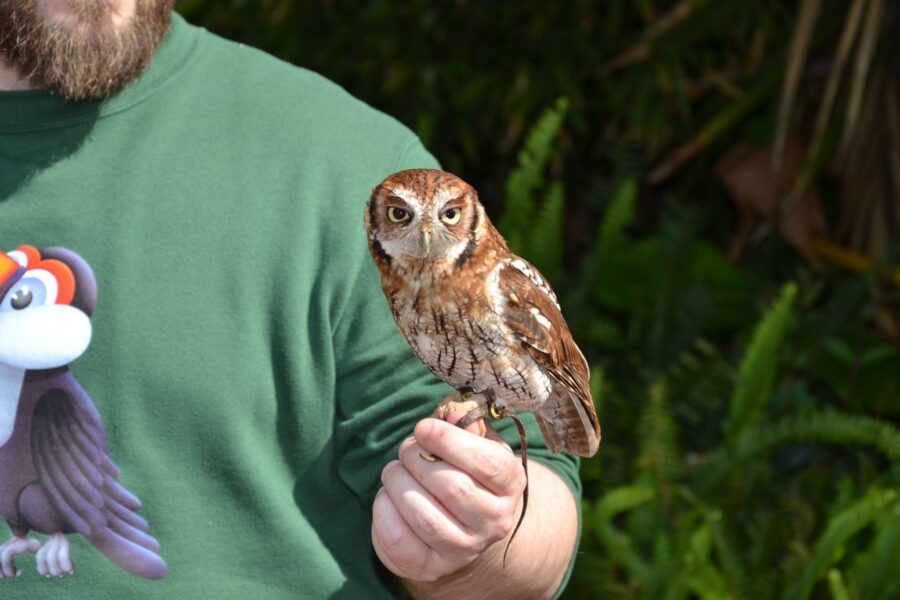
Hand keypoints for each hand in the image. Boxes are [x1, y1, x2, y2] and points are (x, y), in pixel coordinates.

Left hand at [371, 410, 526, 581]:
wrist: (467, 522)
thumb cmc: (468, 470)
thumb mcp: (477, 442)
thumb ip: (466, 423)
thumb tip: (451, 414)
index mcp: (511, 484)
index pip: (487, 463)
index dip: (448, 441)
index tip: (422, 427)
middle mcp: (494, 521)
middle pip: (451, 487)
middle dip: (416, 459)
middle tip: (406, 449)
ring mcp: (465, 549)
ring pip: (422, 514)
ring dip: (397, 483)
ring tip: (395, 471)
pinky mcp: (432, 566)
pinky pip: (398, 540)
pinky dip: (383, 511)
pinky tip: (387, 496)